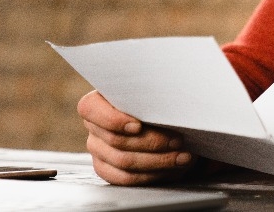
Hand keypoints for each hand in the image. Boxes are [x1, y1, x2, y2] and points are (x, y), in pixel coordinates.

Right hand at [77, 91, 196, 184]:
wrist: (163, 121)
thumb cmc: (157, 103)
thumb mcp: (153, 95)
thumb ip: (151, 97)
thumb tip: (166, 104)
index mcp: (97, 101)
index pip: (90, 109)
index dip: (113, 120)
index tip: (138, 125)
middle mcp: (94, 126)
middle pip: (116, 140)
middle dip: (152, 142)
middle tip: (178, 139)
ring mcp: (98, 150)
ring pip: (124, 161)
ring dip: (159, 160)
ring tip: (183, 156)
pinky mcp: (107, 169)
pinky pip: (126, 178)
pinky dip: (154, 174)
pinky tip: (172, 167)